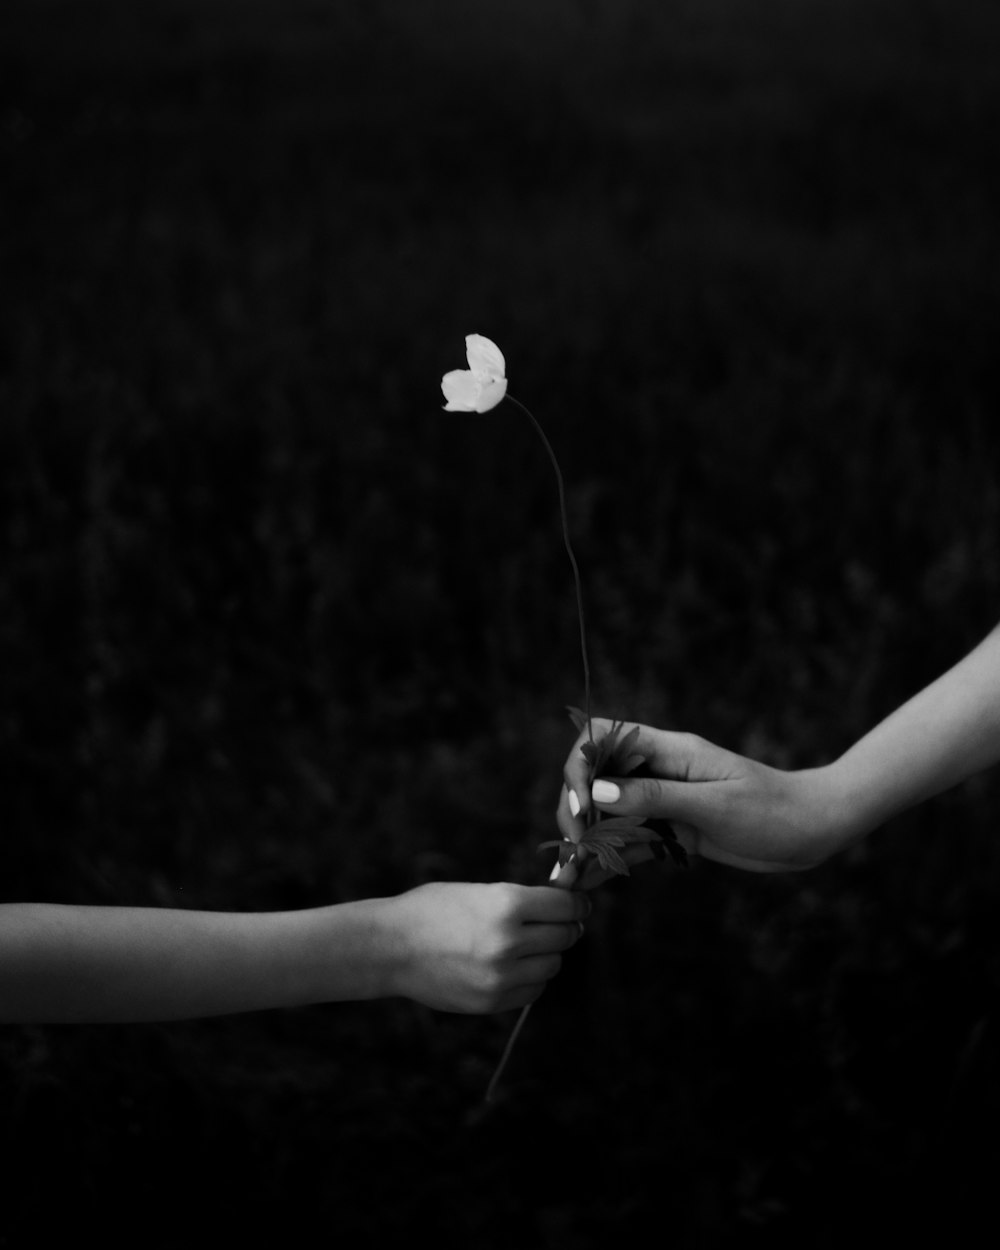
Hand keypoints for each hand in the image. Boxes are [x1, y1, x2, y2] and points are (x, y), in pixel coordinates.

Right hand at [384, 882, 589, 1012]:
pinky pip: (533, 991)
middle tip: (558, 922)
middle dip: (566, 927)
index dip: (576, 903)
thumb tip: (565, 905)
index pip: (566, 905)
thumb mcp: (479, 891)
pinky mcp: (493, 1000)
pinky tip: (515, 967)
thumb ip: (520, 900)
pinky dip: (531, 979)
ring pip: (552, 965)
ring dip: (547, 954)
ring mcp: (502, 975)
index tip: (578, 903)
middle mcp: (509, 940)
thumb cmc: (432, 909)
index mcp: (506, 903)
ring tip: (529, 945)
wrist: (390, 947)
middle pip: (565, 936)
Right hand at [558, 720, 845, 872]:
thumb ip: (655, 798)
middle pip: (596, 778)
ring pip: (608, 815)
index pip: (602, 737)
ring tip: (566, 876)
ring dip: (586, 841)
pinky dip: (608, 860)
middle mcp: (658, 771)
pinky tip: (586, 883)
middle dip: (576, 810)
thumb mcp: (714, 805)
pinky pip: (631, 842)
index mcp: (668, 750)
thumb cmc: (772, 810)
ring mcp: (663, 801)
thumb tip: (598, 792)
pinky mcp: (672, 830)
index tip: (582, 807)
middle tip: (573, 849)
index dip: (581, 767)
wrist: (814, 831)